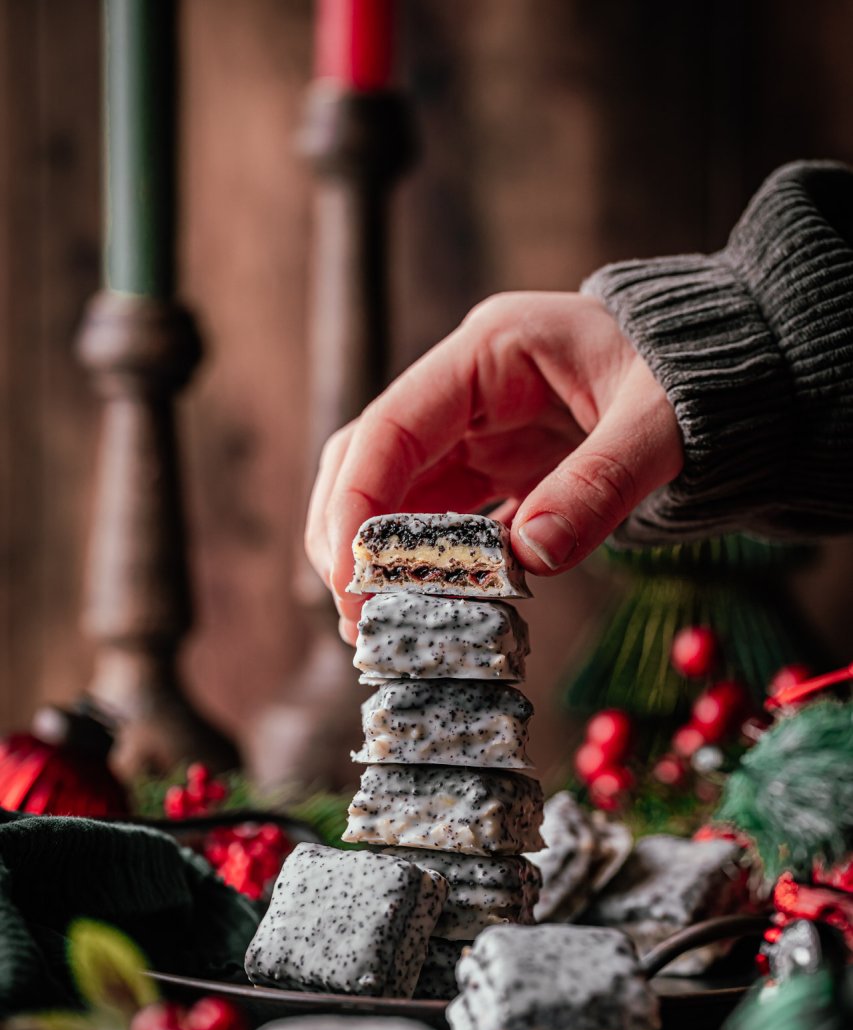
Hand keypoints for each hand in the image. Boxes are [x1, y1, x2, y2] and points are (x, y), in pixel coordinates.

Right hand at [306, 291, 682, 641]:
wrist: (731, 375)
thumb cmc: (693, 376)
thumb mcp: (660, 422)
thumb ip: (599, 485)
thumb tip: (529, 559)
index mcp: (490, 352)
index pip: (390, 426)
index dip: (356, 504)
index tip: (350, 579)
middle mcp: (467, 390)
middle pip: (369, 461)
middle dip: (350, 539)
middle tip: (355, 616)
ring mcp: (478, 432)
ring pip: (394, 496)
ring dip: (379, 561)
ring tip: (377, 626)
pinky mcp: (497, 470)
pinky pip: (442, 521)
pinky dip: (429, 567)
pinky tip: (428, 610)